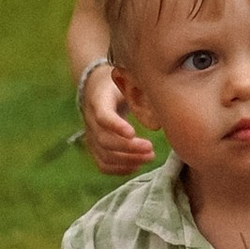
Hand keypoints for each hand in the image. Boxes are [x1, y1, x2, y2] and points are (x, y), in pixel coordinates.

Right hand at [77, 57, 155, 176]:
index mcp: (99, 99)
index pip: (103, 116)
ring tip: (150, 157)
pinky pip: (103, 164)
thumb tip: (159, 122)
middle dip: (129, 148)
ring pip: (104, 156)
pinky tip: (137, 165)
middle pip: (105, 140)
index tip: (133, 133)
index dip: (116, 126)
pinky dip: (120, 169)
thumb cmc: (120, 83)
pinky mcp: (94, 147)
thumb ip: (143, 94)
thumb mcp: (129, 80)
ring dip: (128, 161)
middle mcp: (90, 120)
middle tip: (151, 148)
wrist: (97, 87)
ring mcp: (91, 135)